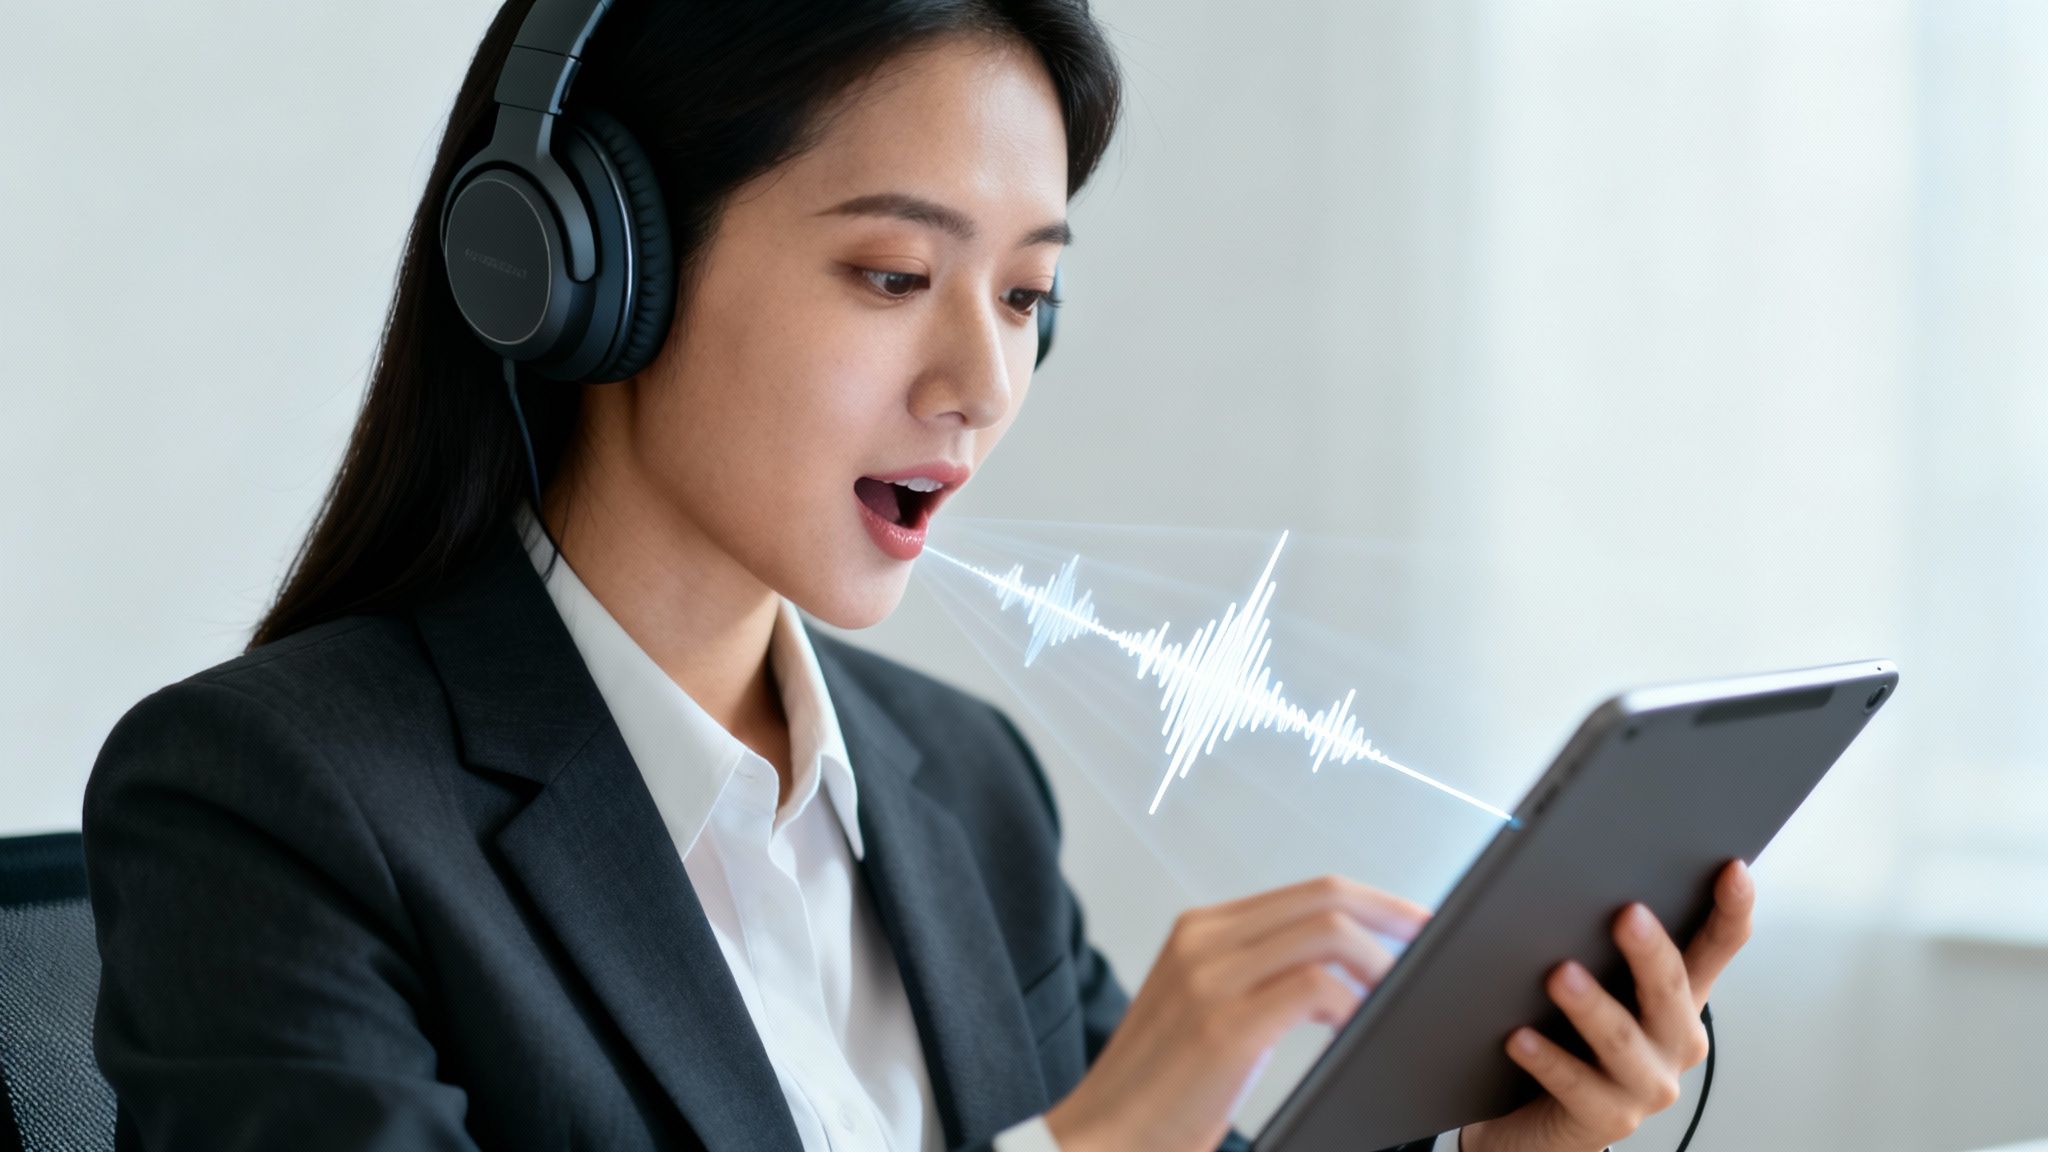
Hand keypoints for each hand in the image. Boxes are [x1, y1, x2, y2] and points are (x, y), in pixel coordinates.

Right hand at [1044, 874, 1429, 1151]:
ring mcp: (1210, 978)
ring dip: (1380, 966)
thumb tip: (1341, 970)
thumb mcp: (1206, 1012)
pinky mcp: (1224, 1025)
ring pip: (1328, 934)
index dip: (1374, 902)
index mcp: (1200, 931)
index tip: (1415, 924)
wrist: (1101, 1137)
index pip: (1308, 891)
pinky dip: (1354, 1008)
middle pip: (1325, 896)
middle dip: (1393, 916)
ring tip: (1396, 1000)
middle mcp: (1203, 940)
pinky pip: (1317, 990)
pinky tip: (1356, 1034)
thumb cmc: (1160, 1092)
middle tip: (1432, 947)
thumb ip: (1258, 977)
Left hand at [1459, 859, 1756, 1151]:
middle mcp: (1673, 1042)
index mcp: (1678, 1000)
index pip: (1717, 948)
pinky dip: (1547, 1059)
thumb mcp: (1596, 985)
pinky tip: (1519, 1037)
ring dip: (1592, 1005)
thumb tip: (1561, 879)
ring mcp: (1645, 1084)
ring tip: (1560, 975)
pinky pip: (1575, 1085)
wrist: (1543, 1121)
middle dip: (1650, 952)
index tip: (1731, 870)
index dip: (1731, 910)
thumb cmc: (1571, 1040)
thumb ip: (1591, 940)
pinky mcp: (1607, 1119)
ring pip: (1621, 1040)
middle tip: (1626, 915)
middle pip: (1670, 989)